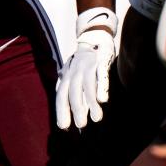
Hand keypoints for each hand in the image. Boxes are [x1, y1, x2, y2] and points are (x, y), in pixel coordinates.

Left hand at [55, 7, 116, 128]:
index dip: (62, 110)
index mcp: (66, 76)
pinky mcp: (101, 60)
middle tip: (81, 125)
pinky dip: (101, 86)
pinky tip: (103, 99)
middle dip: (76, 108)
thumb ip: (69, 92)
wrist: (95, 38)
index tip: (64, 126)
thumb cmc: (82, 63)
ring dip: (91, 102)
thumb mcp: (72, 76)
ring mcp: (87, 65)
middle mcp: (74, 71)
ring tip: (97, 118)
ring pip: (87, 85)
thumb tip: (68, 115)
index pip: (61, 95)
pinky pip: (101, 74)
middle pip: (73, 91)